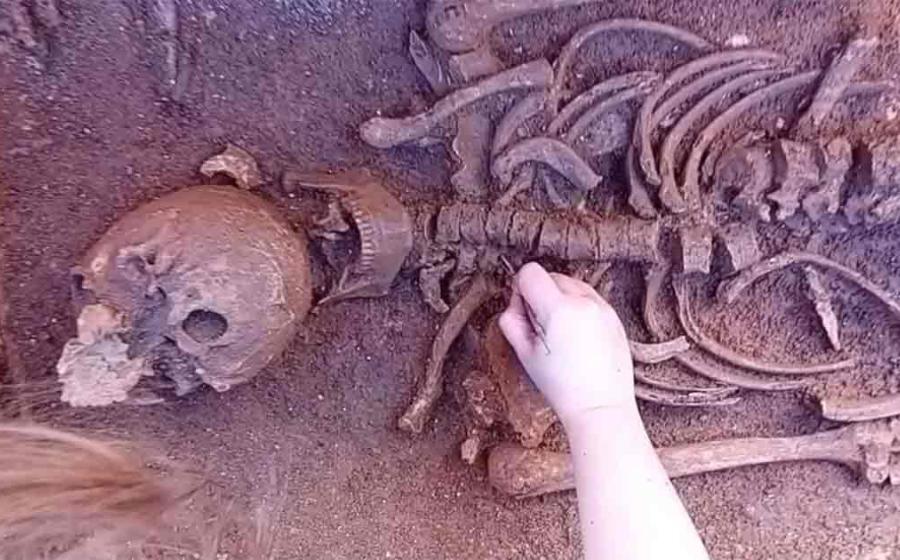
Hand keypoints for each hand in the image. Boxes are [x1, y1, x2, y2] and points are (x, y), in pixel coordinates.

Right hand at [498, 262, 635, 426]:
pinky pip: (589, 298)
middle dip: (541, 295)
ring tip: (561, 334)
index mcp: (559, 309)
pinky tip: (577, 338)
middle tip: (542, 329)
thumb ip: (512, 320)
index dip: (521, 290)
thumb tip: (514, 301)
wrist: (600, 407)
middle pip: (551, 276)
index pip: (531, 272)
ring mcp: (603, 307)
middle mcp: (584, 302)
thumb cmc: (562, 386)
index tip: (525, 312)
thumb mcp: (524, 354)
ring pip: (571, 284)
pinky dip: (578, 309)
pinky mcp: (614, 316)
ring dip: (561, 299)